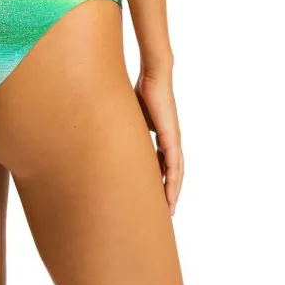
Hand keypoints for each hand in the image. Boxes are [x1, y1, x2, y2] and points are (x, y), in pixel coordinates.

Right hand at [133, 67, 183, 216]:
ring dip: (173, 190)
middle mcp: (171, 139)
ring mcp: (173, 139)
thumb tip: (107, 128)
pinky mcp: (171, 137)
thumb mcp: (131, 113)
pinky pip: (174, 164)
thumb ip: (126, 125)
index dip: (160, 177)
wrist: (155, 76)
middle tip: (164, 208)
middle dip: (169, 189)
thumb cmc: (142, 88)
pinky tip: (171, 193)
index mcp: (162, 134)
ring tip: (168, 207)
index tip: (154, 192)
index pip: (163, 161)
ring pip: (176, 171)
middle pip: (173, 170)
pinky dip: (173, 180)